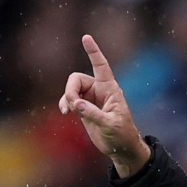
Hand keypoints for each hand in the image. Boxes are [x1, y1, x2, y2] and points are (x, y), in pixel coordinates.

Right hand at [59, 34, 151, 177]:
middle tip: (72, 104)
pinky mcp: (84, 108)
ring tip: (67, 111)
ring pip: (71, 89)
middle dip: (70, 90)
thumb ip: (92, 114)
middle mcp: (99, 91)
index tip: (86, 37)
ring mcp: (90, 99)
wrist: (121, 149)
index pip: (101, 66)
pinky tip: (65, 112)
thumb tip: (75, 104)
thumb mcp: (110, 125)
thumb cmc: (122, 135)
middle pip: (76, 79)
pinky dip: (64, 104)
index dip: (93, 52)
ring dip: (66, 98)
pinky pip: (69, 100)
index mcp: (110, 89)